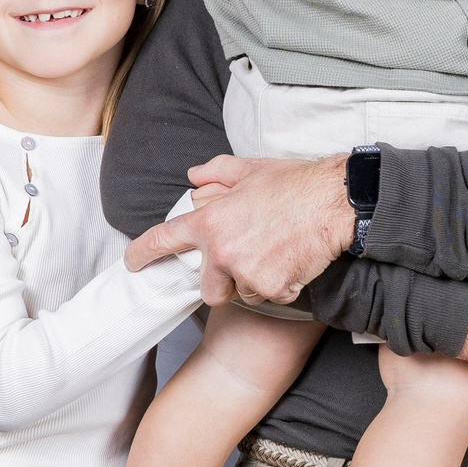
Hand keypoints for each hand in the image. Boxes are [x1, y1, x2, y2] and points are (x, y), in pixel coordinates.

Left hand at [121, 153, 352, 305]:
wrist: (334, 201)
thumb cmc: (294, 183)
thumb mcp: (250, 169)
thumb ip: (216, 173)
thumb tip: (194, 176)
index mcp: (210, 222)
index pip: (164, 240)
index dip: (143, 254)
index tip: (134, 264)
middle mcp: (223, 251)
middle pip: (209, 290)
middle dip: (225, 283)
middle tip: (248, 262)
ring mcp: (247, 272)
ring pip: (244, 294)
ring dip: (258, 282)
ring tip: (279, 253)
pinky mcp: (273, 288)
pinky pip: (272, 297)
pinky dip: (283, 286)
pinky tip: (295, 261)